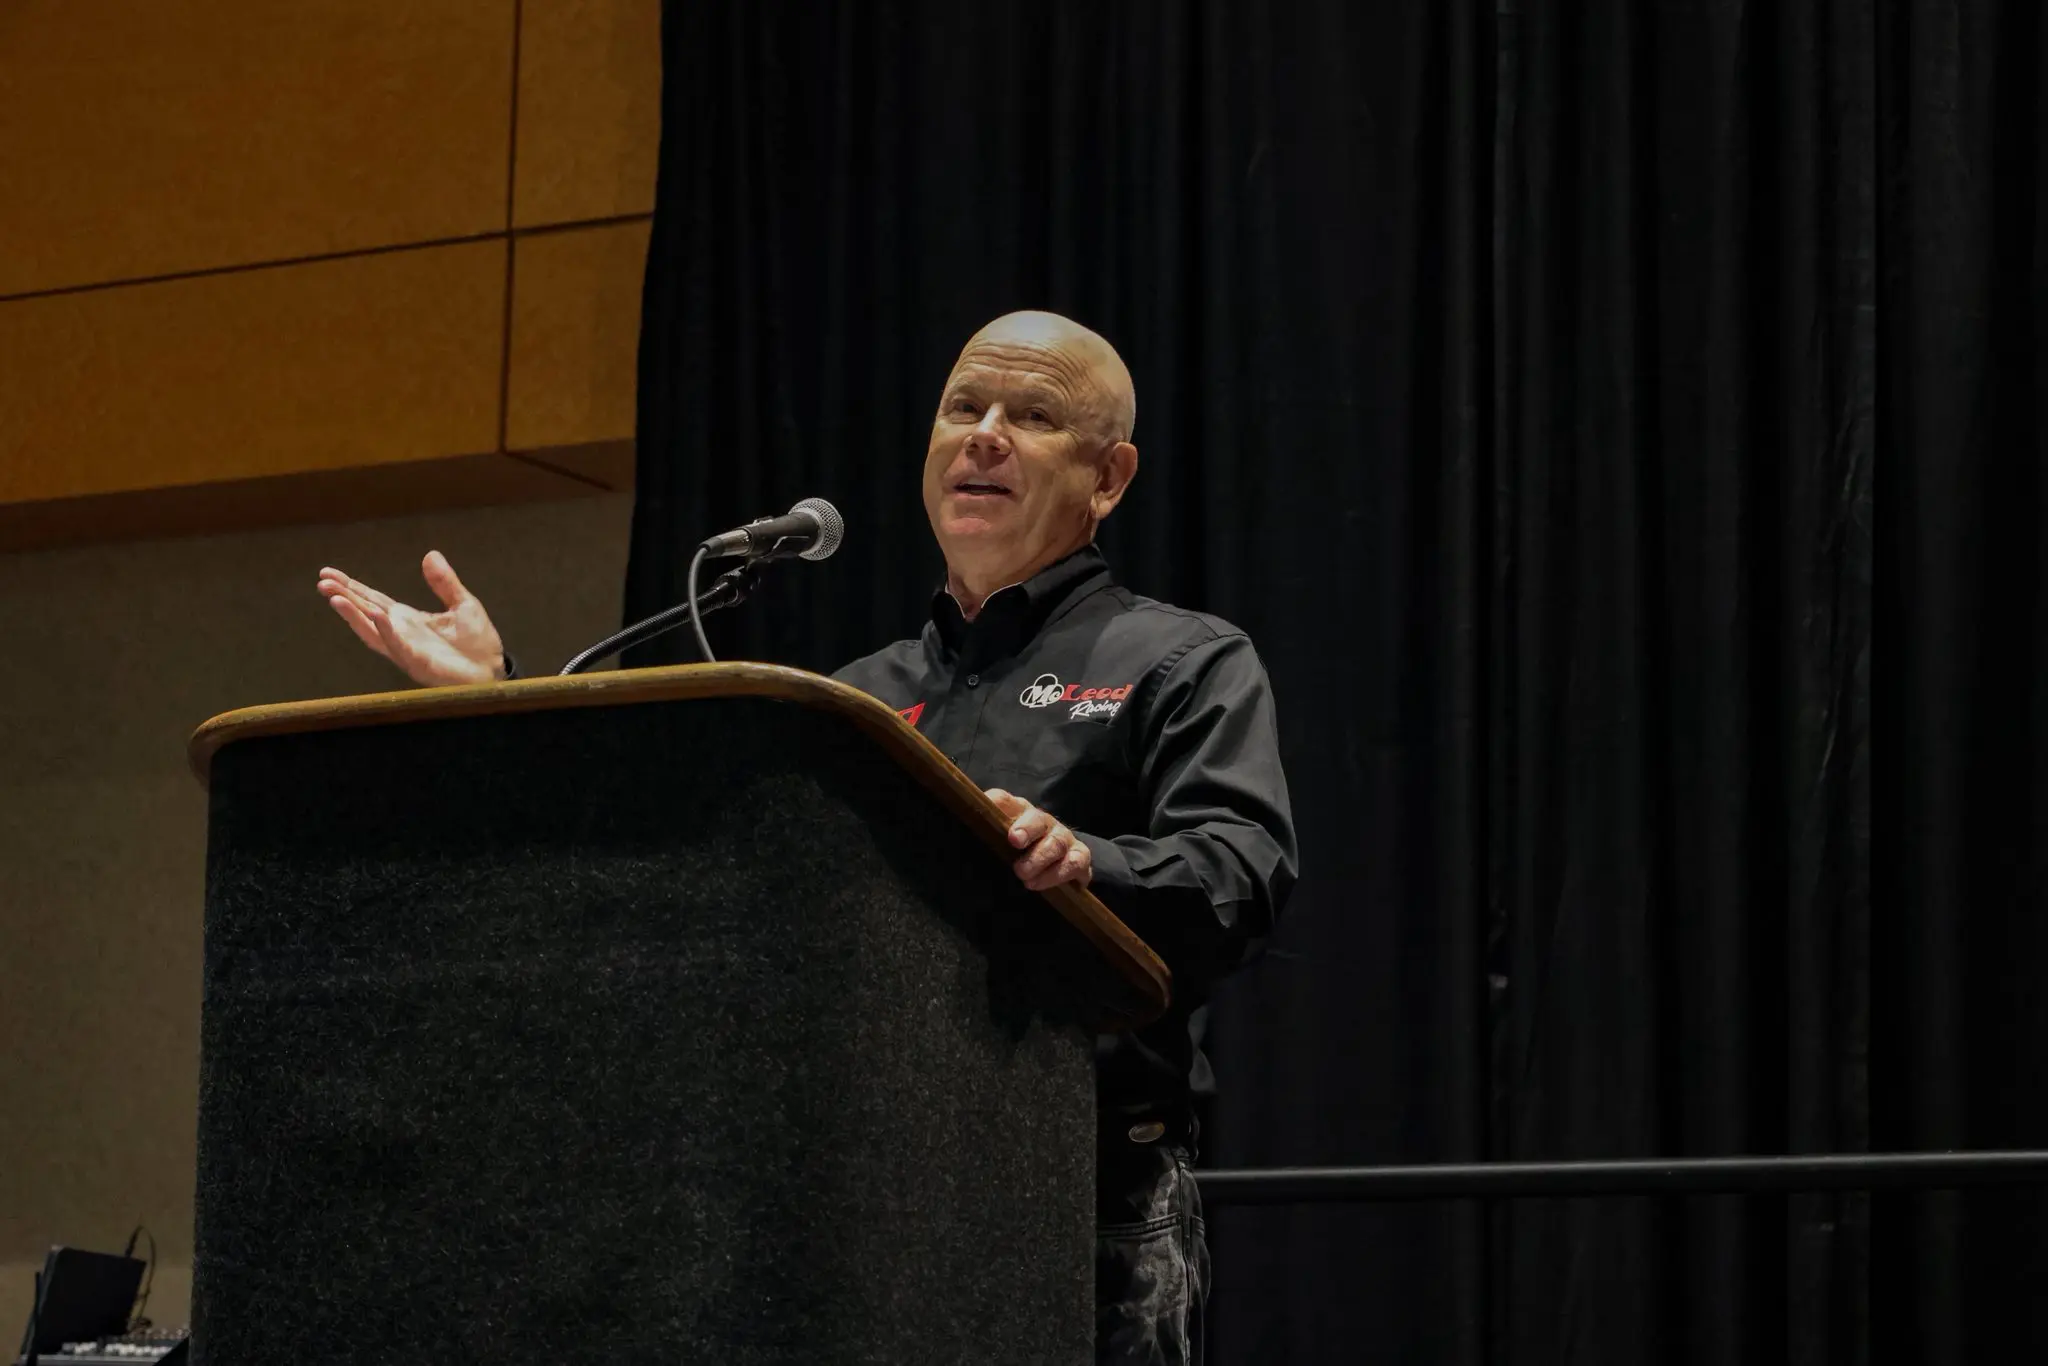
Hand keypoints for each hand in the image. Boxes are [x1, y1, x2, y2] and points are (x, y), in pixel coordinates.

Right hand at [316, 551, 506, 686]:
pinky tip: (375, 615)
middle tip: (322, 582)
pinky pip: (398, 646)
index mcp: (408, 620)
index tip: (328, 573)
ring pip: (373, 632)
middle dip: (344, 598)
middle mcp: (401, 634)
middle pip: (365, 613)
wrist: (494, 670)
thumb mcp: (463, 604)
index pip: (373, 599)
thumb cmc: (477, 643)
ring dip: (354, 615)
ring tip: (335, 598)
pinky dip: (386, 630)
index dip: (351, 587)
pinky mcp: (419, 663)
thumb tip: (430, 554)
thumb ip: (444, 582)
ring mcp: (407, 650)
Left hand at [985, 789, 1092, 891]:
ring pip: (1056, 842)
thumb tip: (949, 830)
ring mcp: (1064, 839)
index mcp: (1019, 814)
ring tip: (1022, 875)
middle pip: (1037, 818)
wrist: (1062, 866)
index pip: (1006, 802)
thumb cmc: (1021, 855)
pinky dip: (1060, 873)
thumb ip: (982, 835)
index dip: (998, 803)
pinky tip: (1041, 884)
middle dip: (1027, 828)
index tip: (989, 809)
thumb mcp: (998, 844)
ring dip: (1040, 858)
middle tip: (1014, 841)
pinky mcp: (1080, 859)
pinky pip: (1076, 862)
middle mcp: (1043, 822)